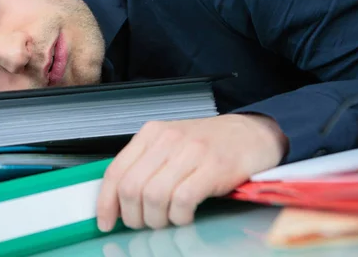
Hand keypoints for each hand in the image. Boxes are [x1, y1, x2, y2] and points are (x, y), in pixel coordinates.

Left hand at [96, 113, 287, 230]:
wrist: (252, 133)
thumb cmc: (209, 143)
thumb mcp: (170, 144)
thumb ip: (145, 165)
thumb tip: (118, 200)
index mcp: (151, 133)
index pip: (115, 171)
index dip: (106, 202)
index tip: (105, 222)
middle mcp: (167, 139)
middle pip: (132, 187)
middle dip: (132, 216)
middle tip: (142, 224)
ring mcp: (191, 152)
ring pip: (154, 196)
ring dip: (156, 220)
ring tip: (165, 221)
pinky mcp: (214, 167)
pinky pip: (183, 200)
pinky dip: (179, 216)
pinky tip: (184, 216)